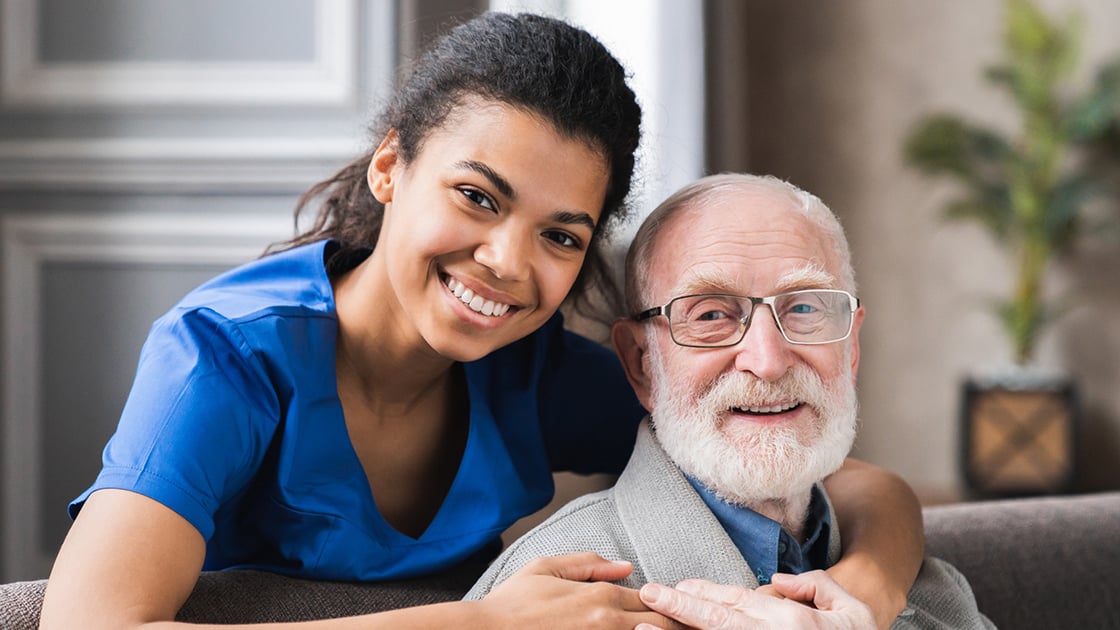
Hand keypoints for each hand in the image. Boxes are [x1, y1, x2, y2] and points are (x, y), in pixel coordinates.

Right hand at [480, 552, 686, 629]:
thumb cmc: (511, 605)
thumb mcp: (546, 568)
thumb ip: (589, 564)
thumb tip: (624, 566)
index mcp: (600, 595)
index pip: (652, 599)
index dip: (668, 604)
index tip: (678, 609)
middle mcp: (609, 622)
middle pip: (662, 626)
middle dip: (677, 625)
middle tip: (691, 625)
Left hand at [636, 571, 875, 629]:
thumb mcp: (851, 611)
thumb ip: (816, 586)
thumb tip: (779, 582)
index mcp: (791, 622)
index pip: (738, 602)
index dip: (703, 594)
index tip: (674, 588)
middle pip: (718, 621)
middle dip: (680, 607)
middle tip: (648, 595)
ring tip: (642, 629)